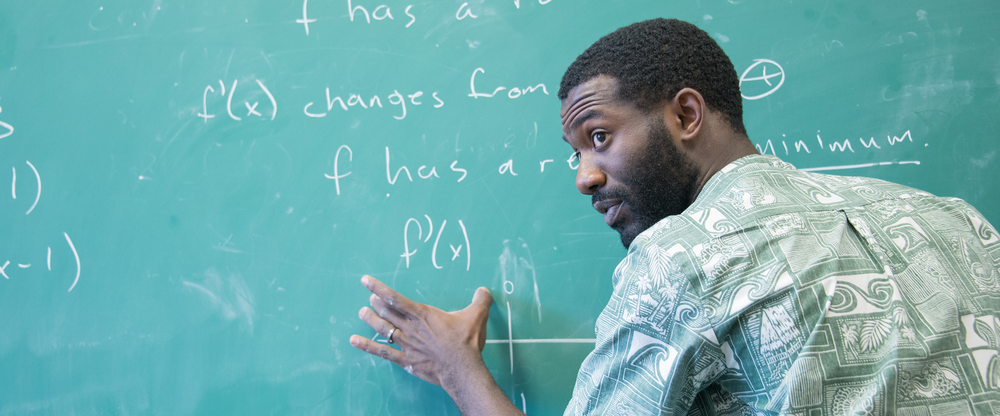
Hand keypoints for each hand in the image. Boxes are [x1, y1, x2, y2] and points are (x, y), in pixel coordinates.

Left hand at [350, 275, 493, 386]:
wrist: (462, 369)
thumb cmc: (467, 342)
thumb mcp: (477, 315)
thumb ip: (480, 300)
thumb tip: (484, 290)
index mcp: (423, 315)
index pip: (396, 298)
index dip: (378, 288)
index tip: (365, 280)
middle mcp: (411, 328)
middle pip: (386, 313)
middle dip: (377, 303)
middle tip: (371, 299)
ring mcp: (406, 345)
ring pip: (382, 329)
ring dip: (370, 320)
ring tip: (362, 312)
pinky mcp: (406, 360)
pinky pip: (383, 353)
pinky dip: (367, 346)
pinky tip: (354, 341)